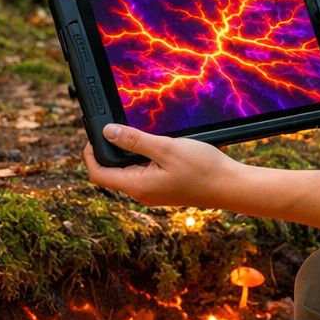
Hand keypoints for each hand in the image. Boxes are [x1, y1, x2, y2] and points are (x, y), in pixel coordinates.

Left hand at [84, 123, 243, 207]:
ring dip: (128, 152)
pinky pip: (144, 172)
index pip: (97, 173)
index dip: (89, 153)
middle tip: (115, 126)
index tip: (94, 133)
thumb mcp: (166, 148)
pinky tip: (156, 144)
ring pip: (128, 170)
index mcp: (137, 186)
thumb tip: (107, 132)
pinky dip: (143, 157)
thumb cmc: (202, 169)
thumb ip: (135, 140)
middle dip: (109, 149)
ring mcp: (153, 192)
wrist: (230, 186)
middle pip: (111, 172)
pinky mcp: (164, 188)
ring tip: (137, 132)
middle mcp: (142, 193)